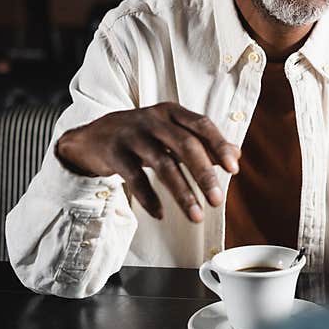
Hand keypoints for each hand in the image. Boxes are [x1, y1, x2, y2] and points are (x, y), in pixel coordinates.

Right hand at [56, 102, 239, 221]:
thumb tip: (236, 155)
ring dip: (182, 193)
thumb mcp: (171, 132)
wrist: (93, 136)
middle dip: (204, 175)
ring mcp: (132, 135)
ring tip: (195, 216)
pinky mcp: (114, 153)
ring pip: (162, 164)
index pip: (202, 125)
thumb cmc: (141, 135)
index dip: (219, 146)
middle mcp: (153, 120)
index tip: (234, 169)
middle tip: (217, 200)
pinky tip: (160, 213)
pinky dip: (149, 197)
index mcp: (172, 112)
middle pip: (185, 145)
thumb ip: (202, 142)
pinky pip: (135, 178)